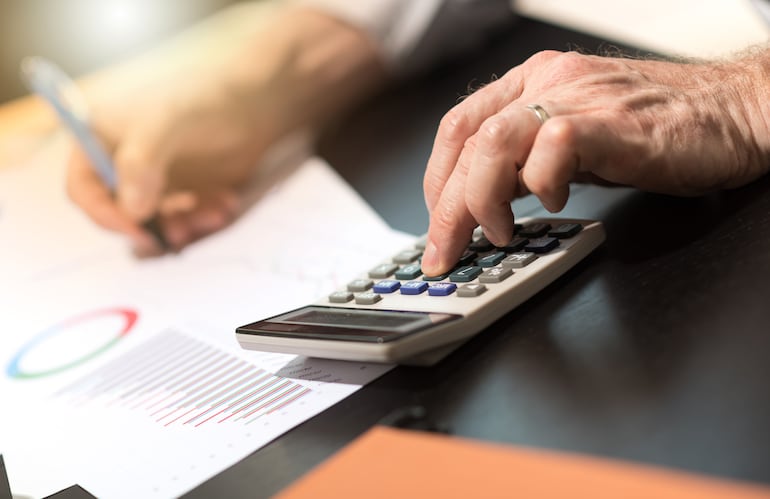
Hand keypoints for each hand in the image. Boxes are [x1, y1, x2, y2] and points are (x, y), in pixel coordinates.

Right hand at [65, 5, 384, 254]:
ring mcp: (154, 181)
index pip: (82, 190)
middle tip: (179, 233)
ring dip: (182, 228)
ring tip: (212, 215)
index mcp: (100, 141)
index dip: (103, 214)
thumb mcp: (166, 122)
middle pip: (119, 214)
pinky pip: (186, 220)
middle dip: (150, 229)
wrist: (254, 98)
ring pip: (157, 224)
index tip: (137, 229)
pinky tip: (226, 204)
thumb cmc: (202, 98)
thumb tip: (132, 209)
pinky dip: (204, 219)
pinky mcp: (185, 192)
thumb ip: (140, 162)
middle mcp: (122, 165)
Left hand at [421, 50, 769, 274]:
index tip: (437, 226)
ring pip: (493, 140)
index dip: (437, 182)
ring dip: (480, 198)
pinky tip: (556, 204)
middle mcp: (546, 83)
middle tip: (445, 252)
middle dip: (446, 208)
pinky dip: (542, 183)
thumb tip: (483, 206)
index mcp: (531, 84)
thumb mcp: (572, 144)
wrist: (732, 112)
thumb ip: (526, 164)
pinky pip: (553, 145)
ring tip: (497, 233)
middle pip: (466, 141)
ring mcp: (577, 98)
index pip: (458, 129)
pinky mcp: (611, 122)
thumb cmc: (658, 130)